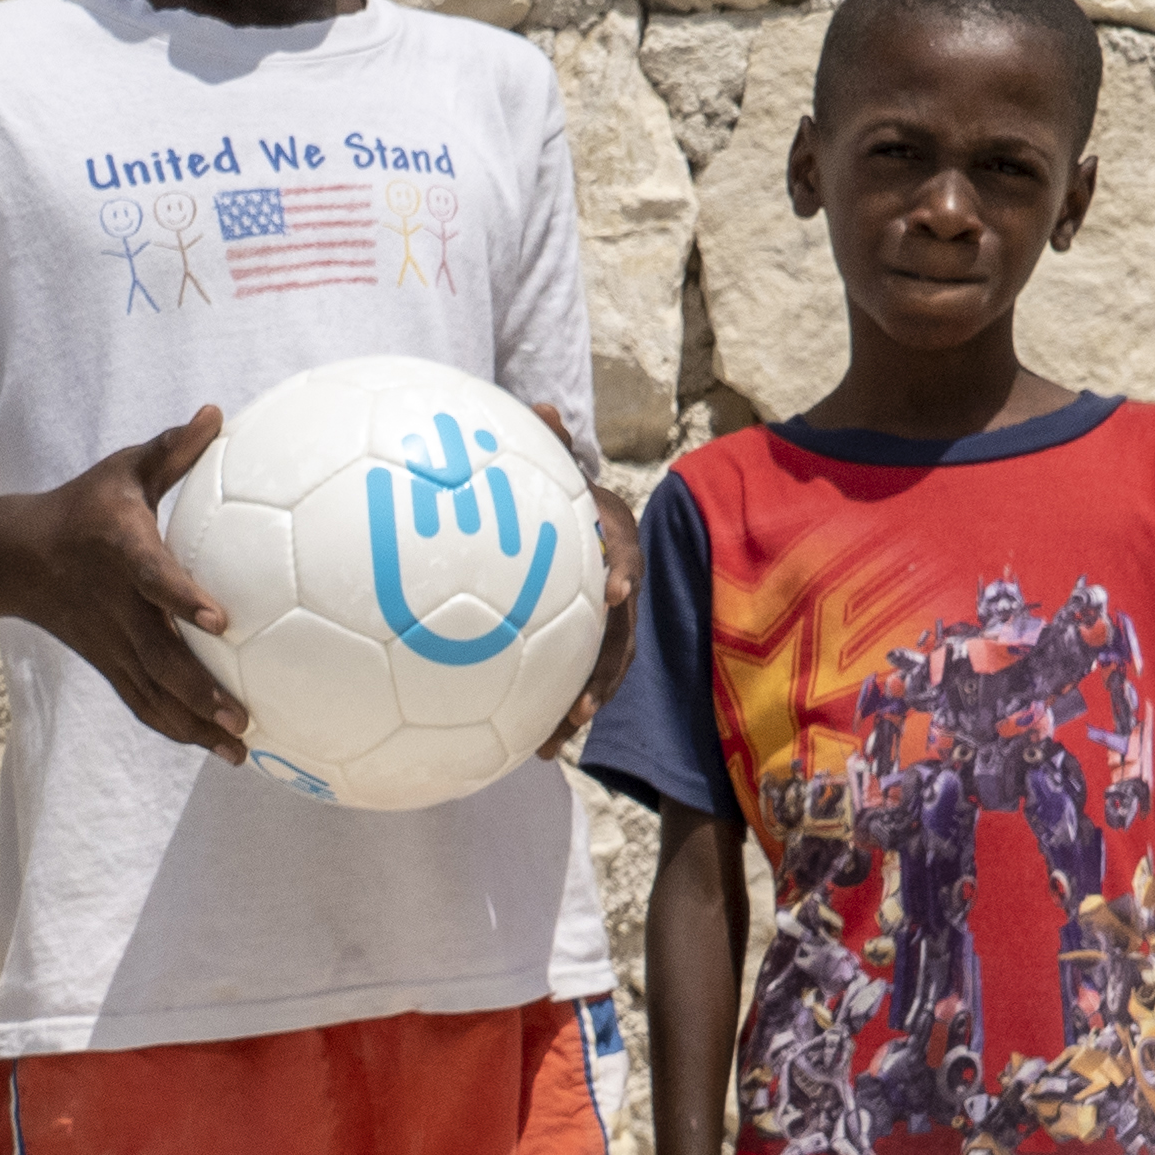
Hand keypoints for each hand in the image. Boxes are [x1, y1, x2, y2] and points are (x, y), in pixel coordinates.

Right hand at [9, 411, 246, 758]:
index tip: (221, 620)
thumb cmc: (84, 506)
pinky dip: (176, 729)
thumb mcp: (122, 470)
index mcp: (121, 555)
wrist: (15, 557)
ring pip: (152, 693)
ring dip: (194, 726)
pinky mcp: (107, 663)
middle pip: (158, 658)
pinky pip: (142, 702)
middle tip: (243, 719)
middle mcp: (115, 608)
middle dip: (199, 692)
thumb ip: (172, 449)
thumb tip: (216, 412)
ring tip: (240, 751)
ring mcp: (109, 643)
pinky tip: (214, 747)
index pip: (153, 579)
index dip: (183, 600)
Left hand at [528, 399, 639, 757]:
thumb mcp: (553, 465)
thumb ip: (548, 442)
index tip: (614, 591)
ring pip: (604, 670)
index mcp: (614, 543)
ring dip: (582, 706)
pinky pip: (579, 680)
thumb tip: (541, 407)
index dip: (623, 572)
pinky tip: (529, 747)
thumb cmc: (560, 491)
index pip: (625, 556)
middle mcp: (618, 588)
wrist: (577, 518)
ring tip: (553, 741)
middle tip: (581, 704)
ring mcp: (607, 622)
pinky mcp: (587, 645)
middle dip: (603, 672)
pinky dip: (560, 711)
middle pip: (620, 634)